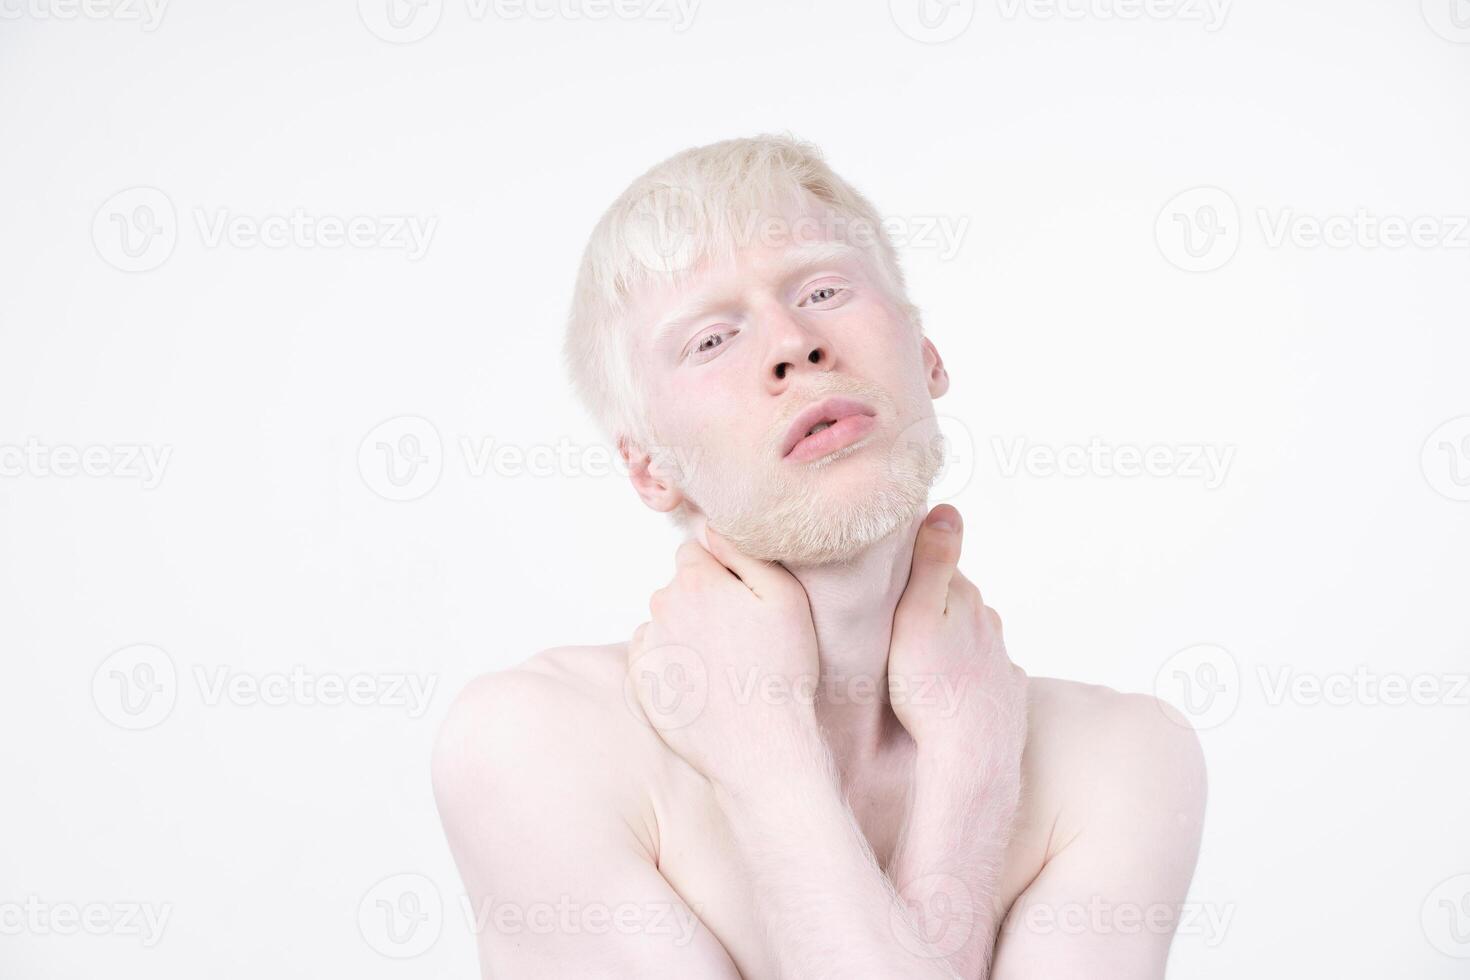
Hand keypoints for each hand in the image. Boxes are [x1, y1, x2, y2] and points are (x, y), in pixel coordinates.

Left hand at [627, 519, 825, 796]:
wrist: (759, 745)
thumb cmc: (781, 670)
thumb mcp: (784, 597)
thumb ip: (744, 551)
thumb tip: (712, 527)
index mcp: (695, 580)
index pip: (696, 550)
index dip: (723, 571)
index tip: (745, 599)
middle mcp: (661, 606)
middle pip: (680, 585)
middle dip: (703, 598)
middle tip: (741, 633)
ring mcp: (649, 645)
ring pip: (666, 620)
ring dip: (687, 629)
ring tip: (725, 661)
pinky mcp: (641, 681)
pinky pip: (653, 653)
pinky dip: (672, 660)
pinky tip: (704, 680)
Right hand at [888, 505, 1027, 765]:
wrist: (970, 758)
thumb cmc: (932, 689)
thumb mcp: (918, 618)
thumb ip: (933, 562)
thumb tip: (947, 508)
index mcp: (965, 599)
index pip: (938, 566)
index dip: (910, 567)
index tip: (884, 572)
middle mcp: (990, 623)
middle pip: (956, 602)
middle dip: (931, 604)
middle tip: (892, 619)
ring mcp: (1002, 659)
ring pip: (971, 637)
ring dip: (949, 640)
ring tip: (918, 658)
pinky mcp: (1008, 692)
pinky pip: (985, 673)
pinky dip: (968, 674)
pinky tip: (949, 688)